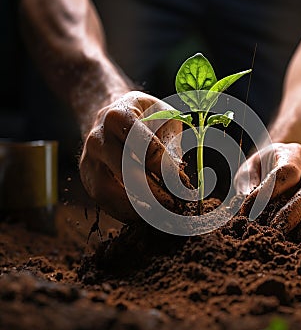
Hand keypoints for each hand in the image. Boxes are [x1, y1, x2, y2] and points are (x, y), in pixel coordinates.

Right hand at [79, 91, 188, 222]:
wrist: (110, 115)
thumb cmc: (144, 115)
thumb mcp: (163, 116)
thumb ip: (171, 142)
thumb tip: (179, 178)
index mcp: (118, 116)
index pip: (143, 146)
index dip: (165, 168)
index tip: (183, 183)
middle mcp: (98, 138)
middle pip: (125, 171)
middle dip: (154, 191)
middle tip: (176, 204)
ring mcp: (88, 159)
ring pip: (110, 191)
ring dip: (138, 207)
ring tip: (163, 214)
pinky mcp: (87, 178)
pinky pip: (104, 201)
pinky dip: (127, 212)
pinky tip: (147, 214)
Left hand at [234, 143, 300, 242]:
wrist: (274, 168)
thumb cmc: (259, 172)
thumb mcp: (248, 173)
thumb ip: (247, 187)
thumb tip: (249, 209)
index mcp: (291, 154)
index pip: (287, 171)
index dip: (270, 192)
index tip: (250, 210)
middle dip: (297, 210)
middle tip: (275, 228)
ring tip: (294, 239)